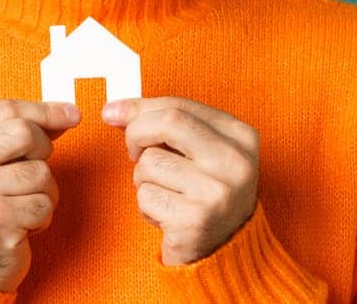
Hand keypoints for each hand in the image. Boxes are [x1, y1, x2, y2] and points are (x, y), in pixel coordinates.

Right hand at [0, 99, 80, 290]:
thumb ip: (20, 133)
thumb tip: (68, 113)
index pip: (5, 109)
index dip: (45, 110)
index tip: (72, 114)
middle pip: (25, 133)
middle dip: (42, 151)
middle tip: (30, 175)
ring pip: (41, 172)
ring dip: (43, 192)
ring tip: (19, 206)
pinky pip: (44, 205)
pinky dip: (42, 217)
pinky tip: (20, 226)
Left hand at [102, 96, 260, 265]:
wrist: (226, 250)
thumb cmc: (205, 194)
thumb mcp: (200, 152)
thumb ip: (166, 126)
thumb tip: (115, 110)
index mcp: (242, 137)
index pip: (182, 106)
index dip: (141, 108)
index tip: (114, 112)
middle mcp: (236, 162)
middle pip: (169, 123)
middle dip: (137, 134)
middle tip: (135, 153)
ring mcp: (218, 192)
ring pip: (150, 163)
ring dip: (144, 179)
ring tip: (165, 193)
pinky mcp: (195, 220)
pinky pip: (146, 196)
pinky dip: (146, 206)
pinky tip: (166, 215)